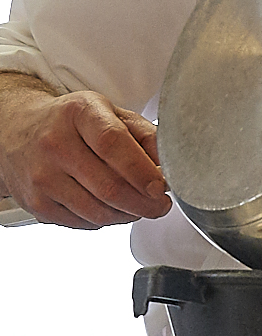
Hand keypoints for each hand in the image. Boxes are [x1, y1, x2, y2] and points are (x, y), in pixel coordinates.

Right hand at [0, 83, 169, 226]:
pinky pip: (83, 224)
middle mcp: (55, 144)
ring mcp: (42, 177)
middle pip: (108, 187)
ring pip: (98, 212)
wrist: (15, 130)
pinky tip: (110, 207)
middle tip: (160, 205)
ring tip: (137, 205)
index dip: (141, 170)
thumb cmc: (70, 122)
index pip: (112, 144)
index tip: (161, 187)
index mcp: (78, 114)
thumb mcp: (108, 112)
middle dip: (145, 203)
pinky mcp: (37, 204)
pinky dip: (106, 221)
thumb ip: (144, 134)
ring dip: (128, 215)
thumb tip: (172, 162)